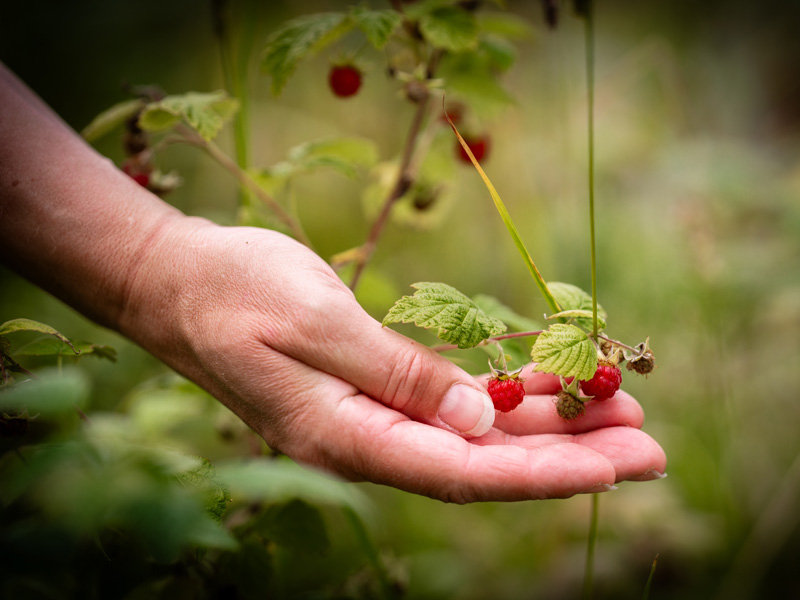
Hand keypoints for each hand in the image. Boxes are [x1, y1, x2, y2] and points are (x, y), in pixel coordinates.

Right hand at [119, 221, 665, 502]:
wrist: (178, 283)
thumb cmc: (235, 292)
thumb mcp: (316, 323)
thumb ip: (398, 377)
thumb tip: (481, 421)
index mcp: (348, 437)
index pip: (464, 472)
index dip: (545, 473)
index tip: (618, 468)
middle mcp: (366, 441)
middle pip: (483, 464)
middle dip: (568, 457)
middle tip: (650, 447)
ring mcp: (369, 419)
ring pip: (474, 436)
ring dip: (546, 424)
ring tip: (620, 410)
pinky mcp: (373, 390)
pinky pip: (449, 404)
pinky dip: (501, 394)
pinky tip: (548, 381)